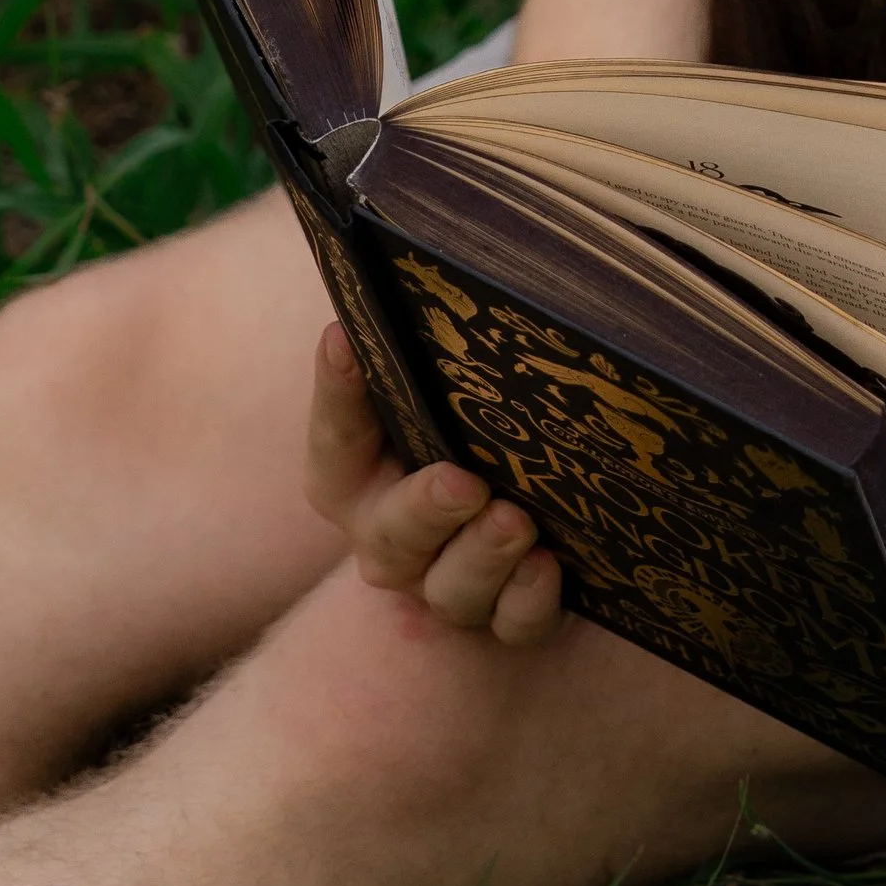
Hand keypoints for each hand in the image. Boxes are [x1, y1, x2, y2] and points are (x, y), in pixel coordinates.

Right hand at [305, 326, 563, 642]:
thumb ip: (426, 348)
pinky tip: (550, 565)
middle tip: (461, 481)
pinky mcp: (507, 618)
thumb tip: (425, 259)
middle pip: (392, 537)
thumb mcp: (448, 390)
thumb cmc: (478, 430)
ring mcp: (447, 585)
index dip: (337, 393)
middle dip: (423, 509)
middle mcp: (394, 540)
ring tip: (516, 520)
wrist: (537, 511)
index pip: (336, 439)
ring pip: (450, 590)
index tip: (344, 338)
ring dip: (481, 557)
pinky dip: (527, 600)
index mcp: (359, 478)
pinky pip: (512, 625)